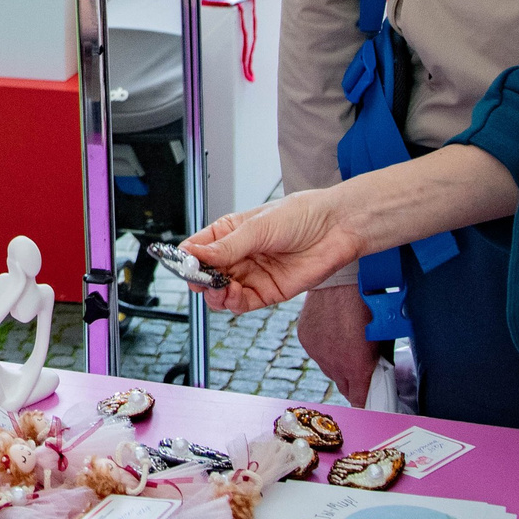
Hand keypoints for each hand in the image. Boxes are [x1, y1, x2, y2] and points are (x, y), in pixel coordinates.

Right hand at [182, 188, 365, 313]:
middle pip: (206, 274)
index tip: (182, 265)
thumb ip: (227, 246)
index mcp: (229, 232)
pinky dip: (233, 303)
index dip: (186, 258)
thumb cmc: (300, 215)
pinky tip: (234, 294)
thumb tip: (195, 254)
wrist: (336, 228)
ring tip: (220, 288)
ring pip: (221, 293)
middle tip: (200, 280)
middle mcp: (238, 255)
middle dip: (199, 280)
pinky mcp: (268, 292)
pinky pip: (243, 303)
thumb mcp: (257, 227)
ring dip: (215, 294)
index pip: (198, 249)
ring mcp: (252, 275)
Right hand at [298, 284, 378, 406]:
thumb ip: (380, 360)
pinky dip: (324, 347)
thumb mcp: (383, 336)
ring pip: (329, 369)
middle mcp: (334, 364)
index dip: (365, 401)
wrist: (342, 280)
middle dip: (353, 382)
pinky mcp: (305, 339)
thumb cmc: (369, 302)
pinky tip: (332, 332)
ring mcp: (317, 352)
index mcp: (356, 367)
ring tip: (345, 342)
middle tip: (360, 368)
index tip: (368, 399)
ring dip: (337, 363)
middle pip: (343, 387)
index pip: (359, 400)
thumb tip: (381, 372)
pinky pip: (317, 352)